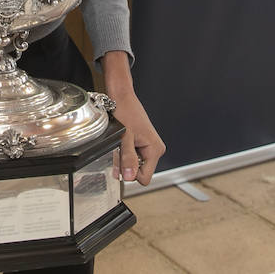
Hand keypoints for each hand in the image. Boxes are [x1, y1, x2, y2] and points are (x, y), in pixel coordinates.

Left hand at [101, 51, 165, 184]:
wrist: (121, 96)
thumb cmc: (124, 111)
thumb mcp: (124, 136)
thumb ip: (127, 158)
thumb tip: (130, 176)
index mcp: (155, 149)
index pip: (144, 178)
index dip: (131, 173)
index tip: (122, 158)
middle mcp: (155, 149)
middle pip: (138, 172)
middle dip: (126, 164)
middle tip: (119, 147)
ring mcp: (148, 147)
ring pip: (133, 165)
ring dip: (123, 158)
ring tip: (120, 142)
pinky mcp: (141, 144)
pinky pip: (132, 157)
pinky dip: (123, 152)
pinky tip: (121, 142)